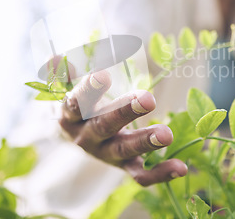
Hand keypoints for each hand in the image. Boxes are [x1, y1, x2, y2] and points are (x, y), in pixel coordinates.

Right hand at [59, 70, 187, 185]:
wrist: (82, 137)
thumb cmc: (81, 106)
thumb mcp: (71, 89)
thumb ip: (64, 74)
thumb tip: (53, 58)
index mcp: (71, 117)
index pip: (76, 104)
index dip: (88, 90)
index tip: (102, 74)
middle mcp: (87, 138)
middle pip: (104, 127)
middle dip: (125, 113)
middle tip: (148, 99)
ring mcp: (107, 154)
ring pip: (125, 150)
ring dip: (146, 142)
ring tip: (166, 134)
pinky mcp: (125, 166)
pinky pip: (141, 175)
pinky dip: (160, 173)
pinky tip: (181, 167)